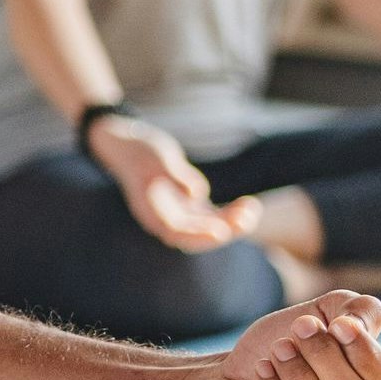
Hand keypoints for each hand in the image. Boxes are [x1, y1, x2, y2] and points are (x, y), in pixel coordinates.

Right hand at [87, 115, 251, 251]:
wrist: (128, 144)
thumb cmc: (140, 149)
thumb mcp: (156, 156)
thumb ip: (176, 175)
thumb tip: (196, 193)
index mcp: (151, 211)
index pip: (175, 232)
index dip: (199, 234)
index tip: (221, 231)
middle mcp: (164, 219)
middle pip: (196, 235)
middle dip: (223, 229)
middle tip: (246, 217)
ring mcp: (178, 213)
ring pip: (207, 227)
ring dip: (231, 223)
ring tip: (252, 208)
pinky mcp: (189, 206)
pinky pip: (212, 217)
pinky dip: (229, 214)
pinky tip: (248, 206)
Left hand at [173, 290, 380, 379]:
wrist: (226, 376)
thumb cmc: (287, 349)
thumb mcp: (327, 315)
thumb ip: (360, 311)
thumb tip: (362, 324)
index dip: (369, 357)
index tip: (336, 323)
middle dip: (326, 361)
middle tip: (298, 331)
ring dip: (300, 379)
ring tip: (279, 350)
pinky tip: (264, 371)